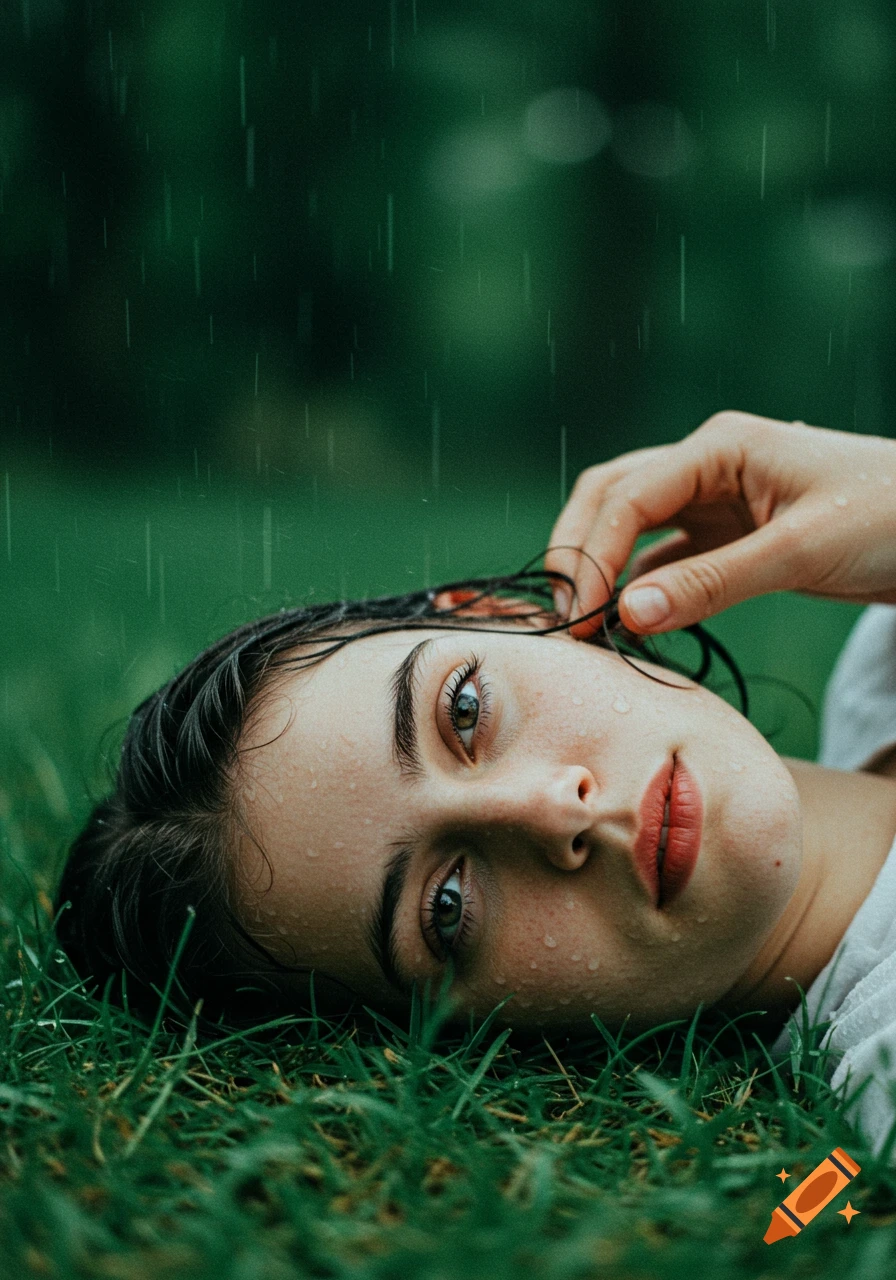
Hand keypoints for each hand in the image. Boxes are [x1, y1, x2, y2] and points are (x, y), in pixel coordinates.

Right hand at [545, 411, 895, 637]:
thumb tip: (629, 615)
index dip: (592, 555)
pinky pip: (668, 558)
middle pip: (613, 498)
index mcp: (720, 447)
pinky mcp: (730, 534)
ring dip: (603, 567)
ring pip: (633, 526)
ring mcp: (717, 499)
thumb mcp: (800, 550)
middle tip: (564, 617)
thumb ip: (712, 583)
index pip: (628, 495)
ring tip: (584, 623)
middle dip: (578, 551)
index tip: (579, 616)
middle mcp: (708, 465)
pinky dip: (642, 587)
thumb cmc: (889, 518)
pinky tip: (630, 622)